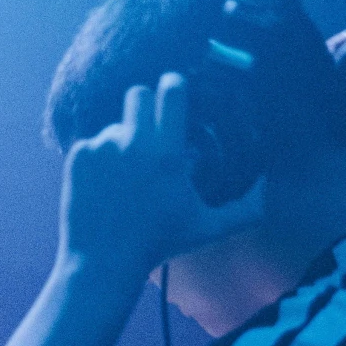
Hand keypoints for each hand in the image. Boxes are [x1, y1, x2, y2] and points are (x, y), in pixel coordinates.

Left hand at [59, 72, 266, 275]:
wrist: (103, 261)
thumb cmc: (158, 244)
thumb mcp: (207, 229)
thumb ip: (244, 210)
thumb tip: (267, 190)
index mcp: (167, 154)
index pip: (171, 93)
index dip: (174, 83)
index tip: (174, 85)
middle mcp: (133, 143)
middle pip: (137, 94)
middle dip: (145, 105)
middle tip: (149, 126)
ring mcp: (102, 147)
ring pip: (114, 125)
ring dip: (121, 141)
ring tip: (124, 175)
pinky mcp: (78, 156)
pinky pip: (91, 144)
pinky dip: (98, 160)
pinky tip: (103, 185)